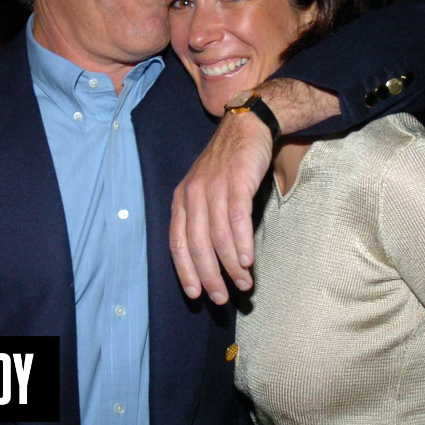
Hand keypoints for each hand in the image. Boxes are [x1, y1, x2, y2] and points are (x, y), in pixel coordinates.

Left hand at [170, 111, 273, 303]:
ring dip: (230, 266)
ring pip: (217, 237)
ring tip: (243, 284)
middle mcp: (192, 195)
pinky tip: (247, 261)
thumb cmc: (228, 164)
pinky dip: (241, 243)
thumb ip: (205, 219)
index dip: (185, 271)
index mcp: (181, 199)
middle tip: (221, 298)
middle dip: (209, 276)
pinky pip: (236, 219)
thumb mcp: (206, 189)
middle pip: (196, 245)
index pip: (177, 243)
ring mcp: (213, 188)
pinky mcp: (235, 182)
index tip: (196, 294)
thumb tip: (214, 259)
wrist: (245, 126)